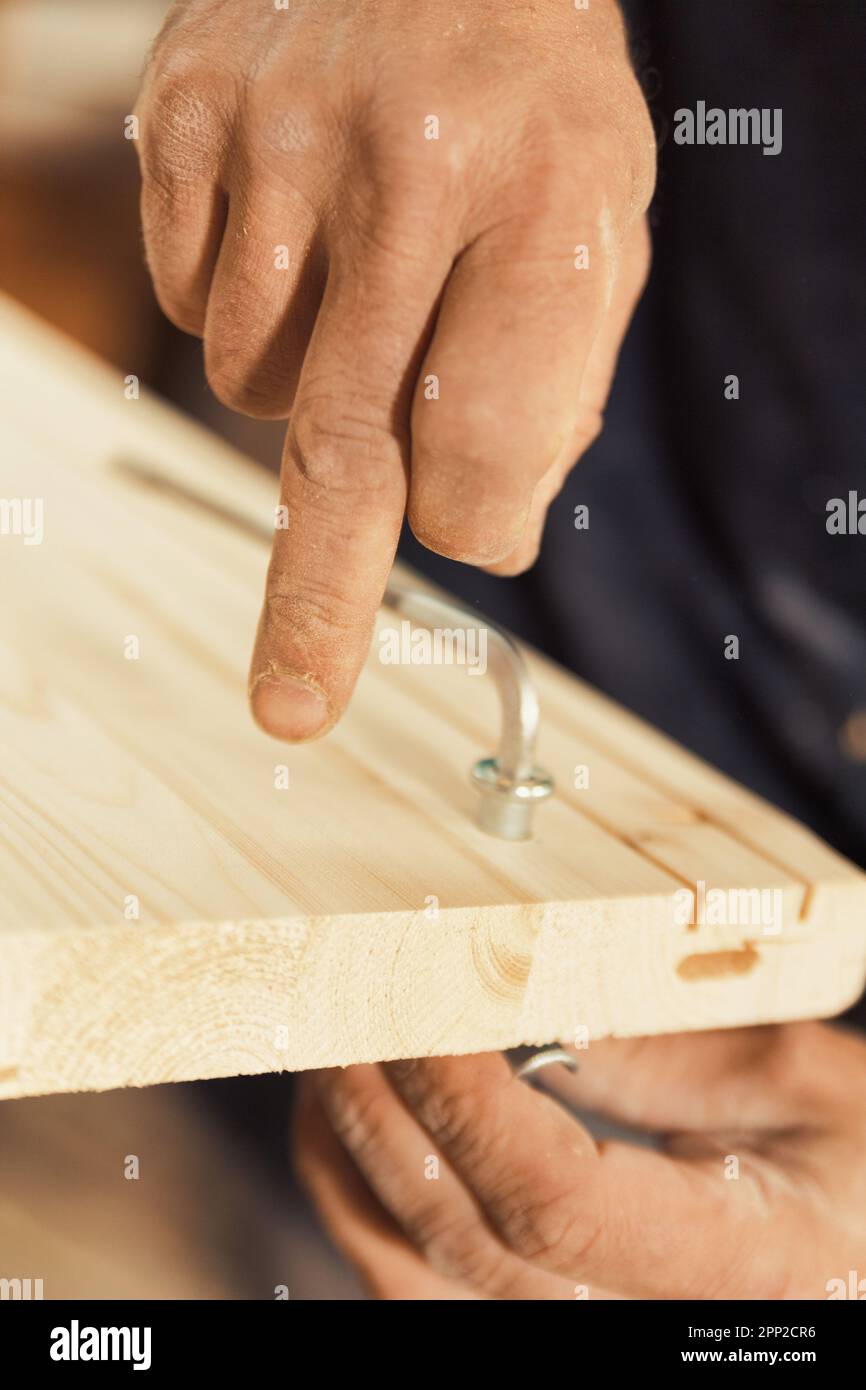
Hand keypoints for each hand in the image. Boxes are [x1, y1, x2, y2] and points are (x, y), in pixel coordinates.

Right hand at [135, 0, 654, 739]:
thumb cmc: (533, 101)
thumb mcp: (601, 224)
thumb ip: (553, 386)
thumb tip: (480, 532)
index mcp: (547, 199)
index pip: (480, 445)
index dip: (472, 515)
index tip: (463, 530)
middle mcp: (407, 165)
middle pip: (345, 444)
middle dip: (318, 603)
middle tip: (292, 708)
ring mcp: (279, 133)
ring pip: (251, 381)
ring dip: (301, 388)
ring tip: (359, 282)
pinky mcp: (188, 110)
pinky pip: (190, 300)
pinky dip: (238, 304)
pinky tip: (295, 233)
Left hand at [294, 1024, 865, 1298]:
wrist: (858, 1241)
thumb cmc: (857, 1163)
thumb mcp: (807, 1082)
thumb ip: (670, 1051)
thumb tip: (531, 1008)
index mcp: (725, 1264)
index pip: (555, 1200)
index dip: (469, 1102)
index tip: (418, 1003)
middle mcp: (634, 1322)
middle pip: (463, 1240)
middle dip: (385, 1110)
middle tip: (340, 999)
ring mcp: (575, 1327)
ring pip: (415, 1276)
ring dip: (351, 1154)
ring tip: (327, 1047)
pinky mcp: (542, 1312)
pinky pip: (419, 1281)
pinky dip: (362, 1197)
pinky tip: (351, 1119)